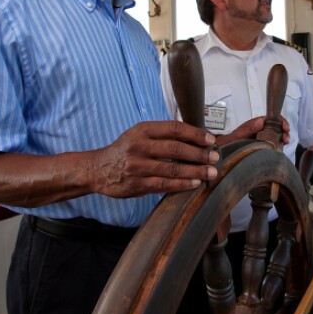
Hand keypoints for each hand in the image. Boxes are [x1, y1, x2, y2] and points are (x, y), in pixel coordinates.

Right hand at [93, 120, 218, 196]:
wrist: (98, 169)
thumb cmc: (125, 150)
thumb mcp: (139, 135)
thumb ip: (162, 135)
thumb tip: (195, 138)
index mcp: (142, 130)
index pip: (174, 128)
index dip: (195, 134)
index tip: (210, 140)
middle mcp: (139, 146)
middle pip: (176, 149)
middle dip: (199, 154)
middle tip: (215, 157)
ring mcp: (137, 166)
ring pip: (172, 169)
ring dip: (195, 171)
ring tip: (210, 172)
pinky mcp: (137, 184)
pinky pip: (164, 185)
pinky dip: (182, 184)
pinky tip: (195, 183)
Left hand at [215, 116, 289, 147]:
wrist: (227, 149)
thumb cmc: (232, 140)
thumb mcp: (240, 134)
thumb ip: (249, 128)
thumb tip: (260, 121)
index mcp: (257, 123)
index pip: (272, 118)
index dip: (281, 121)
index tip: (285, 127)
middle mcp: (262, 129)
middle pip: (278, 126)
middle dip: (284, 130)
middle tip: (286, 137)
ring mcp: (264, 137)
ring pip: (278, 134)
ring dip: (284, 137)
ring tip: (285, 142)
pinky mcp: (265, 145)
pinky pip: (275, 143)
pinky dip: (280, 144)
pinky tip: (282, 147)